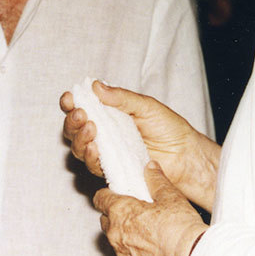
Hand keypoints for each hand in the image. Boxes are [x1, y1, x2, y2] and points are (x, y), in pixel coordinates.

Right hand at [60, 82, 219, 209]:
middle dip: (72, 121)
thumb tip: (96, 86)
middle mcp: (104, 132)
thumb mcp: (145, 106)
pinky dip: (90, 156)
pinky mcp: (112, 169)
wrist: (185, 156)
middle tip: (81, 115)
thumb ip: (121, 98)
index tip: (70, 98)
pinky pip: (93, 165)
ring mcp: (106, 151)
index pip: (83, 106)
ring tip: (91, 130)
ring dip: (79, 139)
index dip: (71, 103)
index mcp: (109, 113)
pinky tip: (94, 148)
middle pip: (74, 129)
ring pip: (79, 148)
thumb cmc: (168, 128)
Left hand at [95, 162, 207, 255]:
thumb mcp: (169, 195)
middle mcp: (116, 233)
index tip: (117, 192)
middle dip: (114, 213)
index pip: (100, 198)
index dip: (108, 194)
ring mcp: (122, 251)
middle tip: (133, 208)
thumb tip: (151, 168)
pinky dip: (131, 247)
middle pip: (105, 218)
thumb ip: (156, 179)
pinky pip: (124, 253)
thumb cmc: (178, 228)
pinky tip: (147, 242)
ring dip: (122, 231)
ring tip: (143, 226)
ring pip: (113, 237)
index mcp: (120, 211)